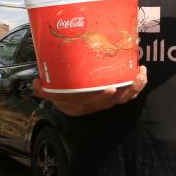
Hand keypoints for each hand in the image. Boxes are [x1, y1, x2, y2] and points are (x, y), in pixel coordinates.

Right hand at [33, 66, 147, 115]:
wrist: (72, 101)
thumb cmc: (64, 95)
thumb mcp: (53, 93)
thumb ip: (44, 90)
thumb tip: (34, 84)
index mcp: (85, 105)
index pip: (96, 103)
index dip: (104, 97)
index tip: (111, 89)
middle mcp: (99, 104)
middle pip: (117, 100)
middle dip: (128, 90)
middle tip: (133, 78)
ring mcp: (110, 100)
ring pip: (127, 97)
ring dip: (136, 86)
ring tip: (141, 71)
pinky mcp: (117, 93)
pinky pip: (130, 92)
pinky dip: (138, 84)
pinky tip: (141, 71)